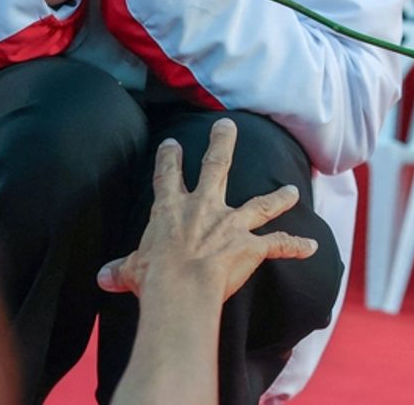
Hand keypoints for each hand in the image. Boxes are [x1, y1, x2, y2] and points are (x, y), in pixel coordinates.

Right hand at [98, 119, 317, 303]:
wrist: (181, 289)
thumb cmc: (154, 279)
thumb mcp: (132, 271)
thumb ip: (121, 270)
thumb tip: (102, 278)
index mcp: (171, 209)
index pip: (167, 176)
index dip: (169, 159)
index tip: (171, 144)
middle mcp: (204, 207)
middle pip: (216, 165)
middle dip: (222, 143)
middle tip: (227, 125)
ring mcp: (231, 223)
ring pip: (260, 203)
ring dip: (278, 197)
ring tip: (292, 190)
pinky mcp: (251, 244)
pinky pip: (279, 244)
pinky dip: (296, 246)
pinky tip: (312, 246)